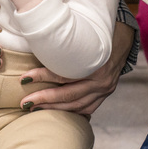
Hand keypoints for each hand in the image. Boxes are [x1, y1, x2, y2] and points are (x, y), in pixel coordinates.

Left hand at [19, 23, 133, 114]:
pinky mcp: (106, 94)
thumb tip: (38, 42)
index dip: (42, 76)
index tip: (24, 78)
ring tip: (35, 108)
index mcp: (96, 62)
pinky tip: (57, 114)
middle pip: (69, 94)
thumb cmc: (97, 34)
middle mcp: (102, 80)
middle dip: (45, 99)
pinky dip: (72, 111)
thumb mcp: (82, 35)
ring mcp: (105, 89)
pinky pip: (88, 109)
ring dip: (55, 108)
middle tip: (25, 102)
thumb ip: (64, 43)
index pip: (65, 74)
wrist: (122, 39)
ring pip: (77, 105)